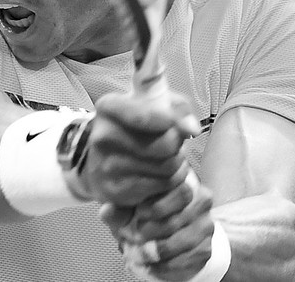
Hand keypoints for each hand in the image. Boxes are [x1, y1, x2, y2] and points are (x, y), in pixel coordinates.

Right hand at [81, 91, 199, 205]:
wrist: (104, 159)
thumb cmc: (138, 125)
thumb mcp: (155, 103)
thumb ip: (178, 108)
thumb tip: (192, 128)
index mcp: (109, 108)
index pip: (146, 116)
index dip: (174, 121)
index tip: (184, 124)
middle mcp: (102, 136)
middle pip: (167, 143)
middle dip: (178, 143)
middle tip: (172, 142)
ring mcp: (106, 166)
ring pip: (169, 166)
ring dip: (178, 162)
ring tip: (167, 157)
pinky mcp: (116, 191)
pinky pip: (164, 185)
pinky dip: (172, 180)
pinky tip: (162, 174)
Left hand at [101, 180, 215, 281]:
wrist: (170, 240)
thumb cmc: (149, 218)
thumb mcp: (131, 211)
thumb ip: (119, 210)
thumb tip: (106, 210)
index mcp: (184, 184)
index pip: (180, 191)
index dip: (158, 206)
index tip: (139, 214)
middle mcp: (201, 202)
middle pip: (178, 219)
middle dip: (150, 232)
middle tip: (132, 238)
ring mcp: (206, 227)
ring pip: (181, 242)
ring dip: (154, 251)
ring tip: (136, 254)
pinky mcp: (205, 249)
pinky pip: (184, 260)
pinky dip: (162, 266)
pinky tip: (147, 265)